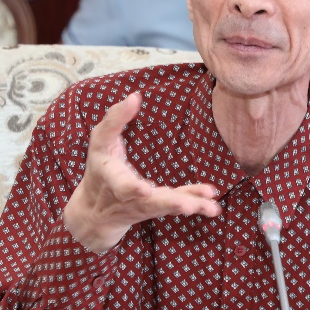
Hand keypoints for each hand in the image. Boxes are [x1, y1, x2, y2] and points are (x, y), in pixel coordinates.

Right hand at [63, 92, 221, 253]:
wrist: (96, 212)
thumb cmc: (99, 167)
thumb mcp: (99, 141)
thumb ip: (115, 119)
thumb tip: (135, 96)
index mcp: (112, 181)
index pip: (121, 185)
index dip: (132, 188)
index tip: (145, 189)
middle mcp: (131, 198)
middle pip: (150, 203)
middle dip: (168, 203)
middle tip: (185, 206)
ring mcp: (147, 204)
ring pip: (169, 206)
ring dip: (190, 205)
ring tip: (211, 208)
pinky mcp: (159, 206)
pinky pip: (178, 203)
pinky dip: (196, 202)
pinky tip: (212, 203)